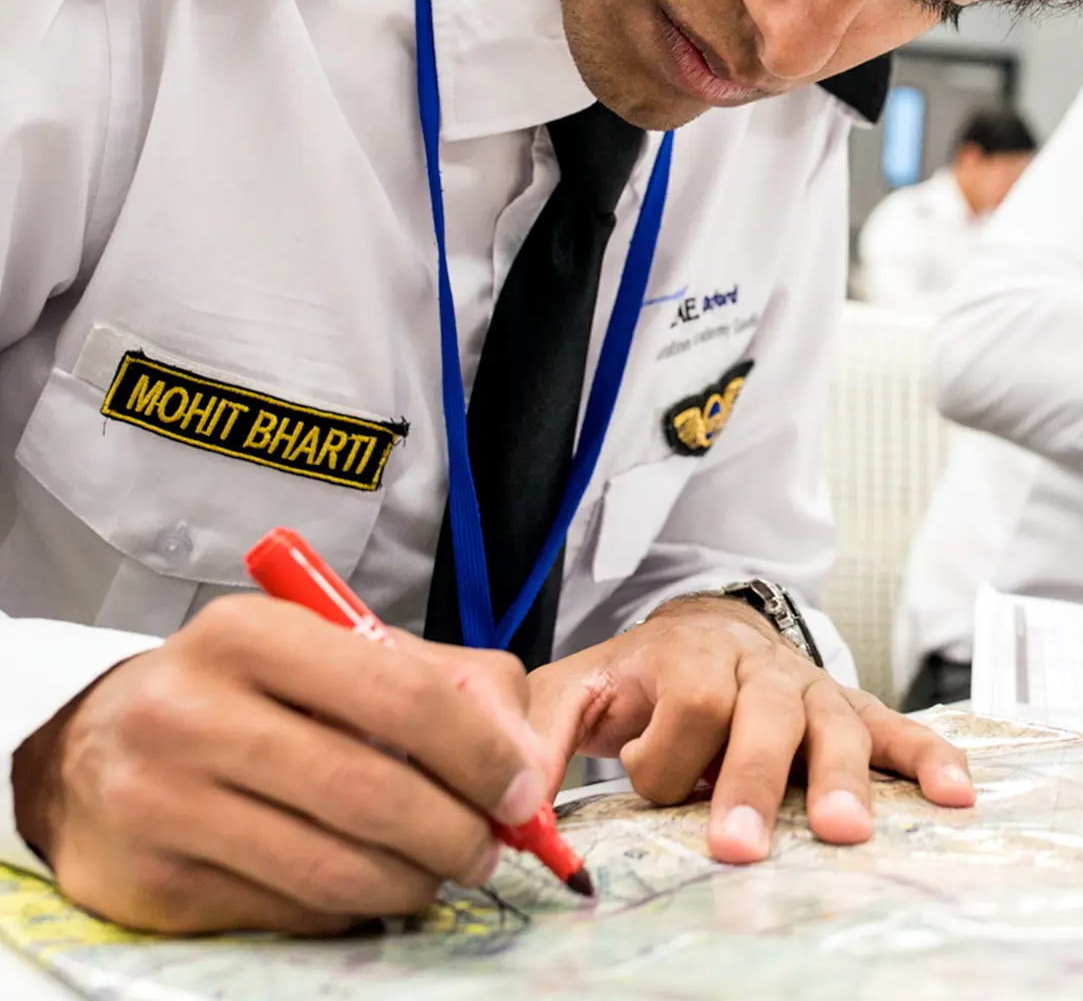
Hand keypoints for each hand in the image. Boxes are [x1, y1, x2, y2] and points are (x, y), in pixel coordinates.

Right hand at [10, 597, 552, 934]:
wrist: (95, 750)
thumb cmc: (245, 694)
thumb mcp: (338, 654)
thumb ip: (450, 685)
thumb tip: (527, 763)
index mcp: (250, 633)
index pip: (403, 696)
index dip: (481, 755)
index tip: (520, 794)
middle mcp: (191, 712)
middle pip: (372, 793)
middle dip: (455, 833)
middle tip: (490, 851)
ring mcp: (162, 801)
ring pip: (333, 866)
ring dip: (412, 881)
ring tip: (438, 872)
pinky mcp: (154, 882)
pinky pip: (289, 909)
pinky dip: (350, 908)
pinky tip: (364, 887)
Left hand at [528, 595, 973, 863]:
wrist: (696, 633)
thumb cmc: (635, 681)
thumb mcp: (572, 693)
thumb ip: (536, 740)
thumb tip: (508, 806)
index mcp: (689, 655)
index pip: (690, 699)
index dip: (670, 751)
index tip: (646, 784)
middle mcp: (759, 665)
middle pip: (765, 713)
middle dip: (752, 780)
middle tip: (740, 845)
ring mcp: (810, 686)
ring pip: (834, 723)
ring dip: (839, 779)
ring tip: (842, 834)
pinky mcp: (849, 708)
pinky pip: (894, 728)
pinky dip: (926, 757)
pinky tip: (955, 793)